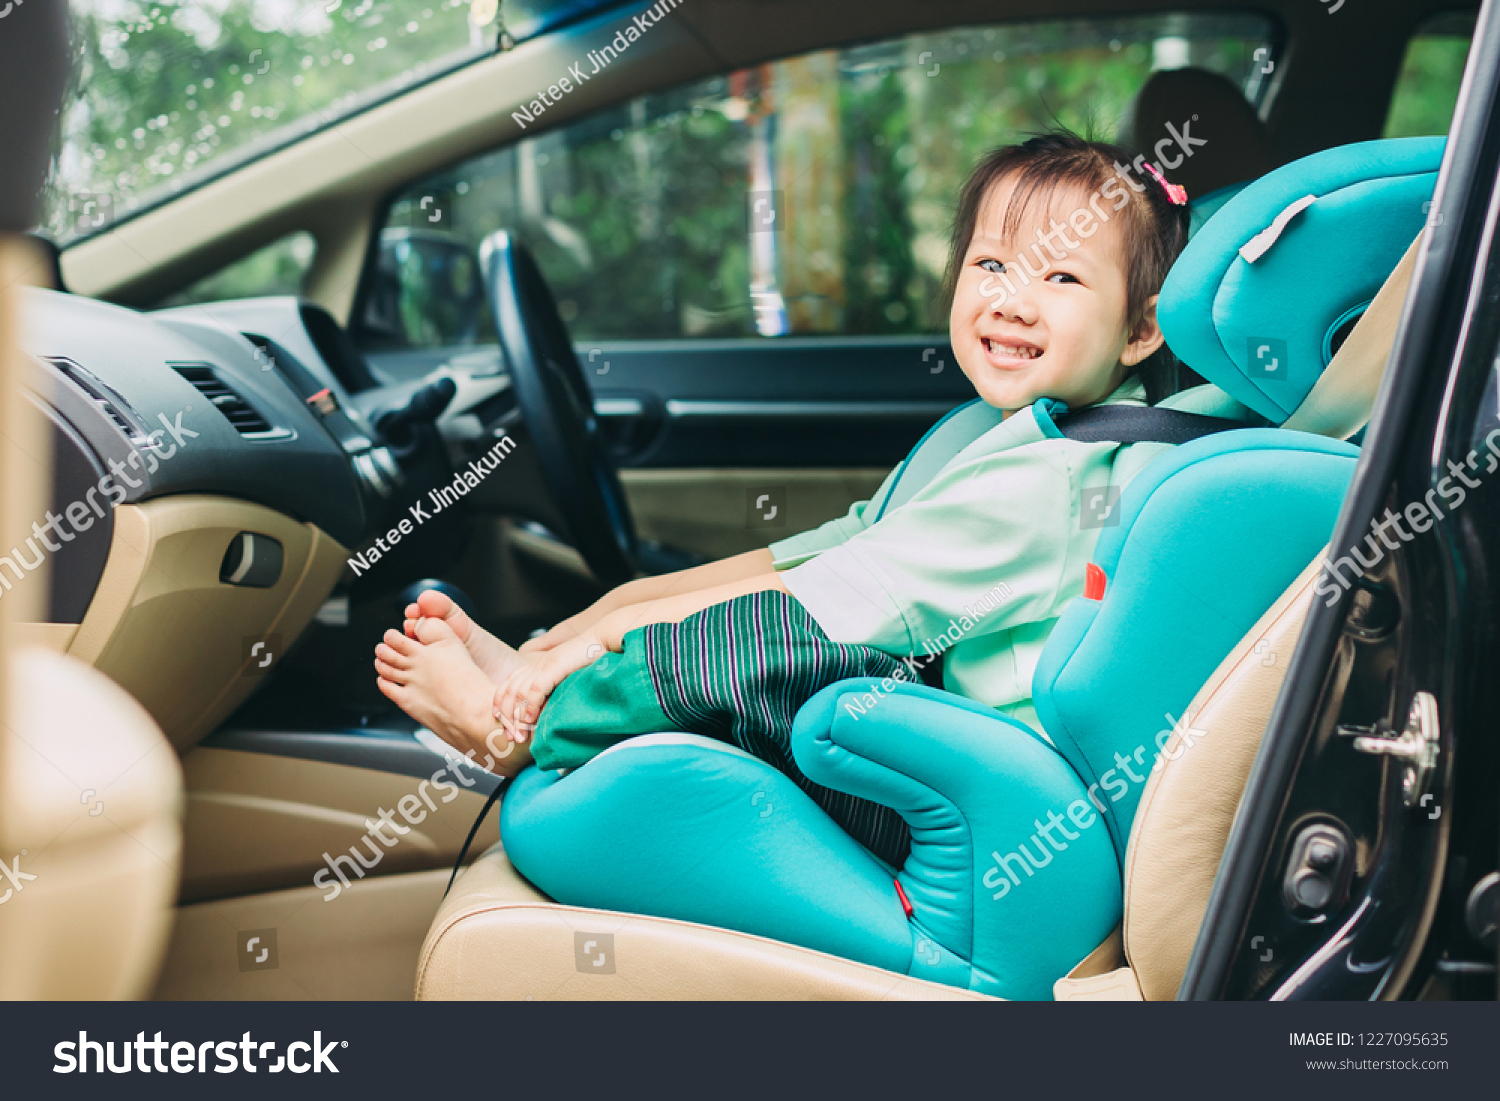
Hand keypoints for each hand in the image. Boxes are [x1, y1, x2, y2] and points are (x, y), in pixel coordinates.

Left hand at [494, 623, 619, 740]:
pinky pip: (535, 690)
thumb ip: (557, 685)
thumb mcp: (569, 673)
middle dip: (507, 717)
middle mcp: (536, 665)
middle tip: (510, 737)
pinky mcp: (554, 667)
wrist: (604, 638)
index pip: (509, 684)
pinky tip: (530, 721)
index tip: (502, 722)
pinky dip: (530, 707)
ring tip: (520, 736)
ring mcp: (544, 665)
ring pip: (519, 694)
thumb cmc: (592, 657)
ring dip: (517, 718)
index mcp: (538, 665)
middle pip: (509, 691)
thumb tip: (553, 706)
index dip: (500, 703)